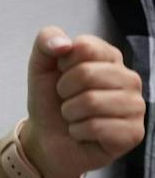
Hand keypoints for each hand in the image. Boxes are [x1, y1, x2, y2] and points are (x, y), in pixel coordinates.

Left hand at [21, 26, 145, 177]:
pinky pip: (96, 127)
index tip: (62, 75)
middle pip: (86, 73)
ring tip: (74, 116)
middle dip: (64, 90)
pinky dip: (78, 131)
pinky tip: (82, 133)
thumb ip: (46, 41)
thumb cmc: (50, 99)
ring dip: (70, 112)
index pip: (84, 47)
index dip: (62, 64)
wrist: (47, 137)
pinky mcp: (134, 133)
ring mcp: (136, 106)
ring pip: (91, 102)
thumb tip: (64, 43)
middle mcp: (129, 79)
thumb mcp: (40, 65)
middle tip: (66, 99)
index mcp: (110, 57)